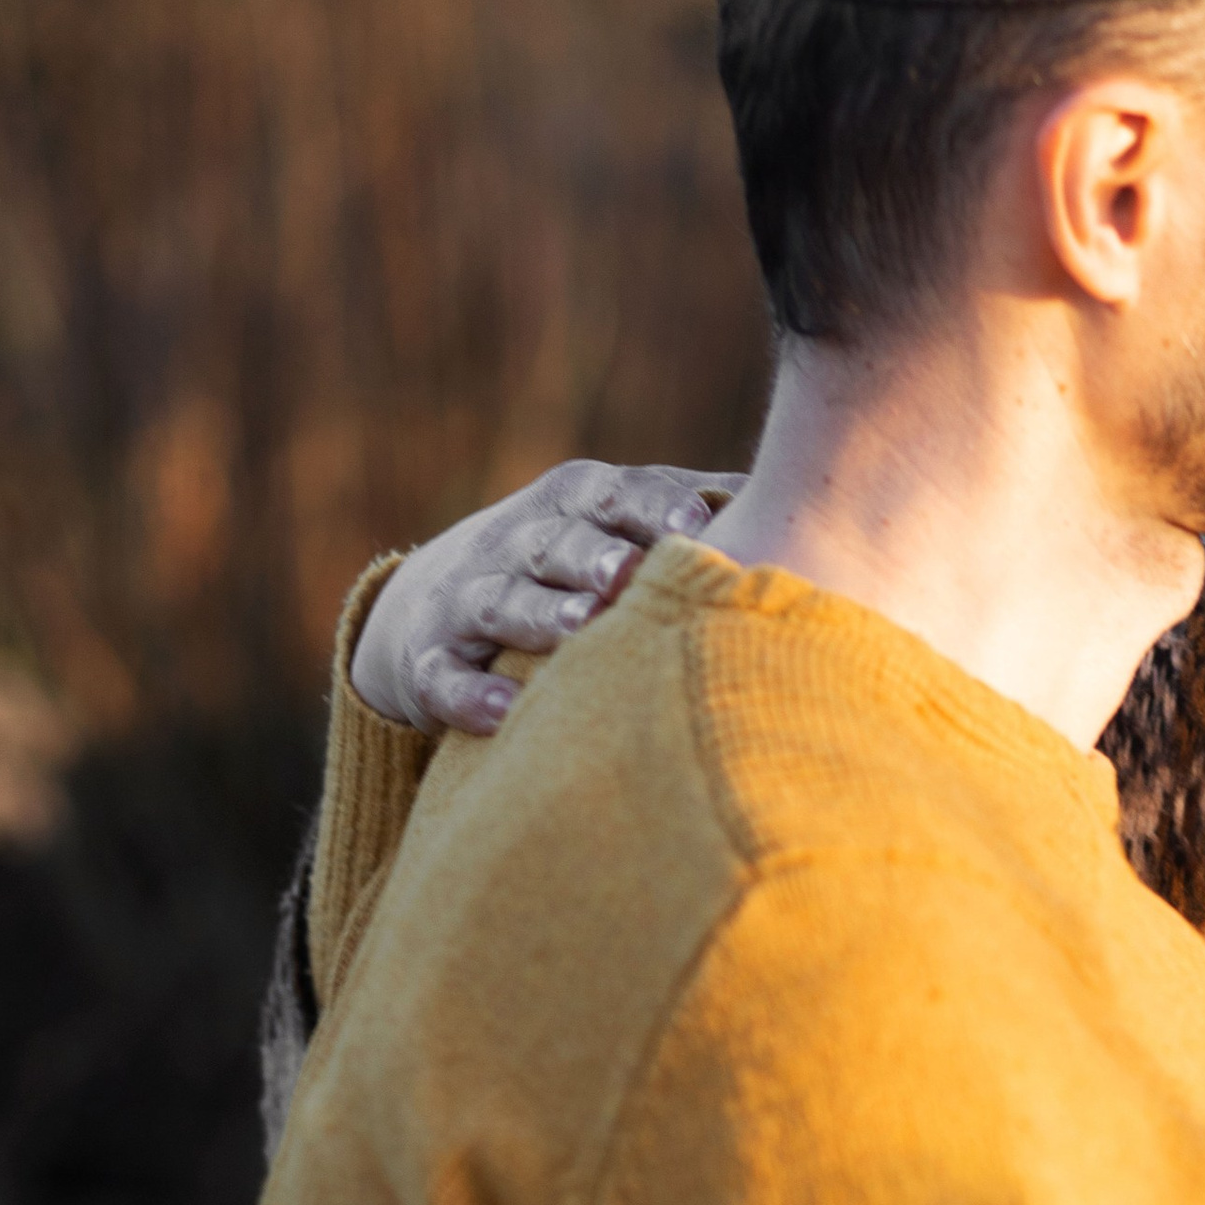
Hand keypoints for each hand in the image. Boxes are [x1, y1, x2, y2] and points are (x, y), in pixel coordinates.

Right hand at [352, 460, 743, 733]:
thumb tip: (774, 493)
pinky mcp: (430, 662)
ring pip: (502, 603)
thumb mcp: (609, 522)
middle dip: (590, 556)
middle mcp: (516, 543)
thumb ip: (683, 506)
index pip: (611, 495)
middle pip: (554, 544)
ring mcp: (466, 601)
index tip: (696, 522)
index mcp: (571, 506)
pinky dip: (470, 694)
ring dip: (539, 615)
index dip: (650, 506)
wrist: (430, 605)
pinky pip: (445, 678)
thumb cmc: (564, 564)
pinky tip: (504, 712)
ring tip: (579, 630)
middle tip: (628, 572)